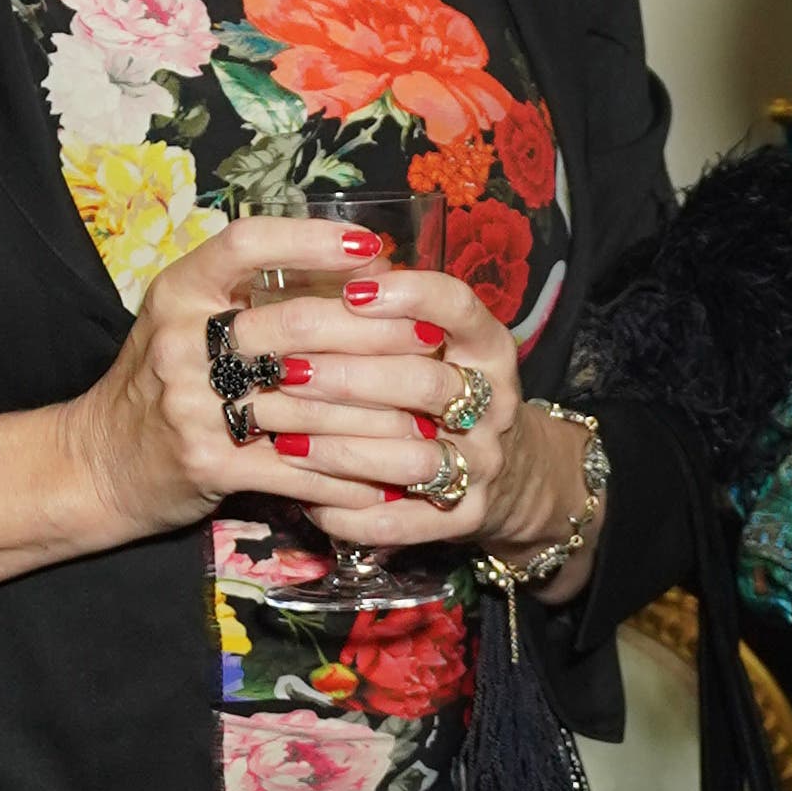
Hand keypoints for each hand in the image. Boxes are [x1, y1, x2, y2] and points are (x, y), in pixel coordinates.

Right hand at [55, 216, 420, 545]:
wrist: (98, 462)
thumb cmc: (163, 380)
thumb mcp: (188, 318)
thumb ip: (255, 292)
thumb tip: (362, 265)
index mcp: (178, 292)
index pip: (245, 244)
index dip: (310, 239)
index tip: (372, 247)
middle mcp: (181, 341)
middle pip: (296, 325)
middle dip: (376, 333)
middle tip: (431, 338)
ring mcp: (192, 404)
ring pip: (310, 401)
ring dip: (379, 412)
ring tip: (430, 411)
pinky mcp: (208, 463)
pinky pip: (297, 465)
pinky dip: (347, 473)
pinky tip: (388, 474)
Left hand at [250, 264, 560, 555]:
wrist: (511, 474)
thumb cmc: (447, 390)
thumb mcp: (442, 345)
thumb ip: (391, 318)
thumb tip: (319, 270)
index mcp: (489, 346)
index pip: (458, 307)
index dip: (408, 295)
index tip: (352, 290)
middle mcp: (494, 402)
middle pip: (423, 382)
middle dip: (346, 376)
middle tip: (283, 370)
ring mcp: (484, 462)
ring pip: (410, 455)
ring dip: (339, 446)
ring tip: (281, 435)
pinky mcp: (466, 516)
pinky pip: (401, 520)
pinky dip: (349, 510)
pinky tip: (305, 497)